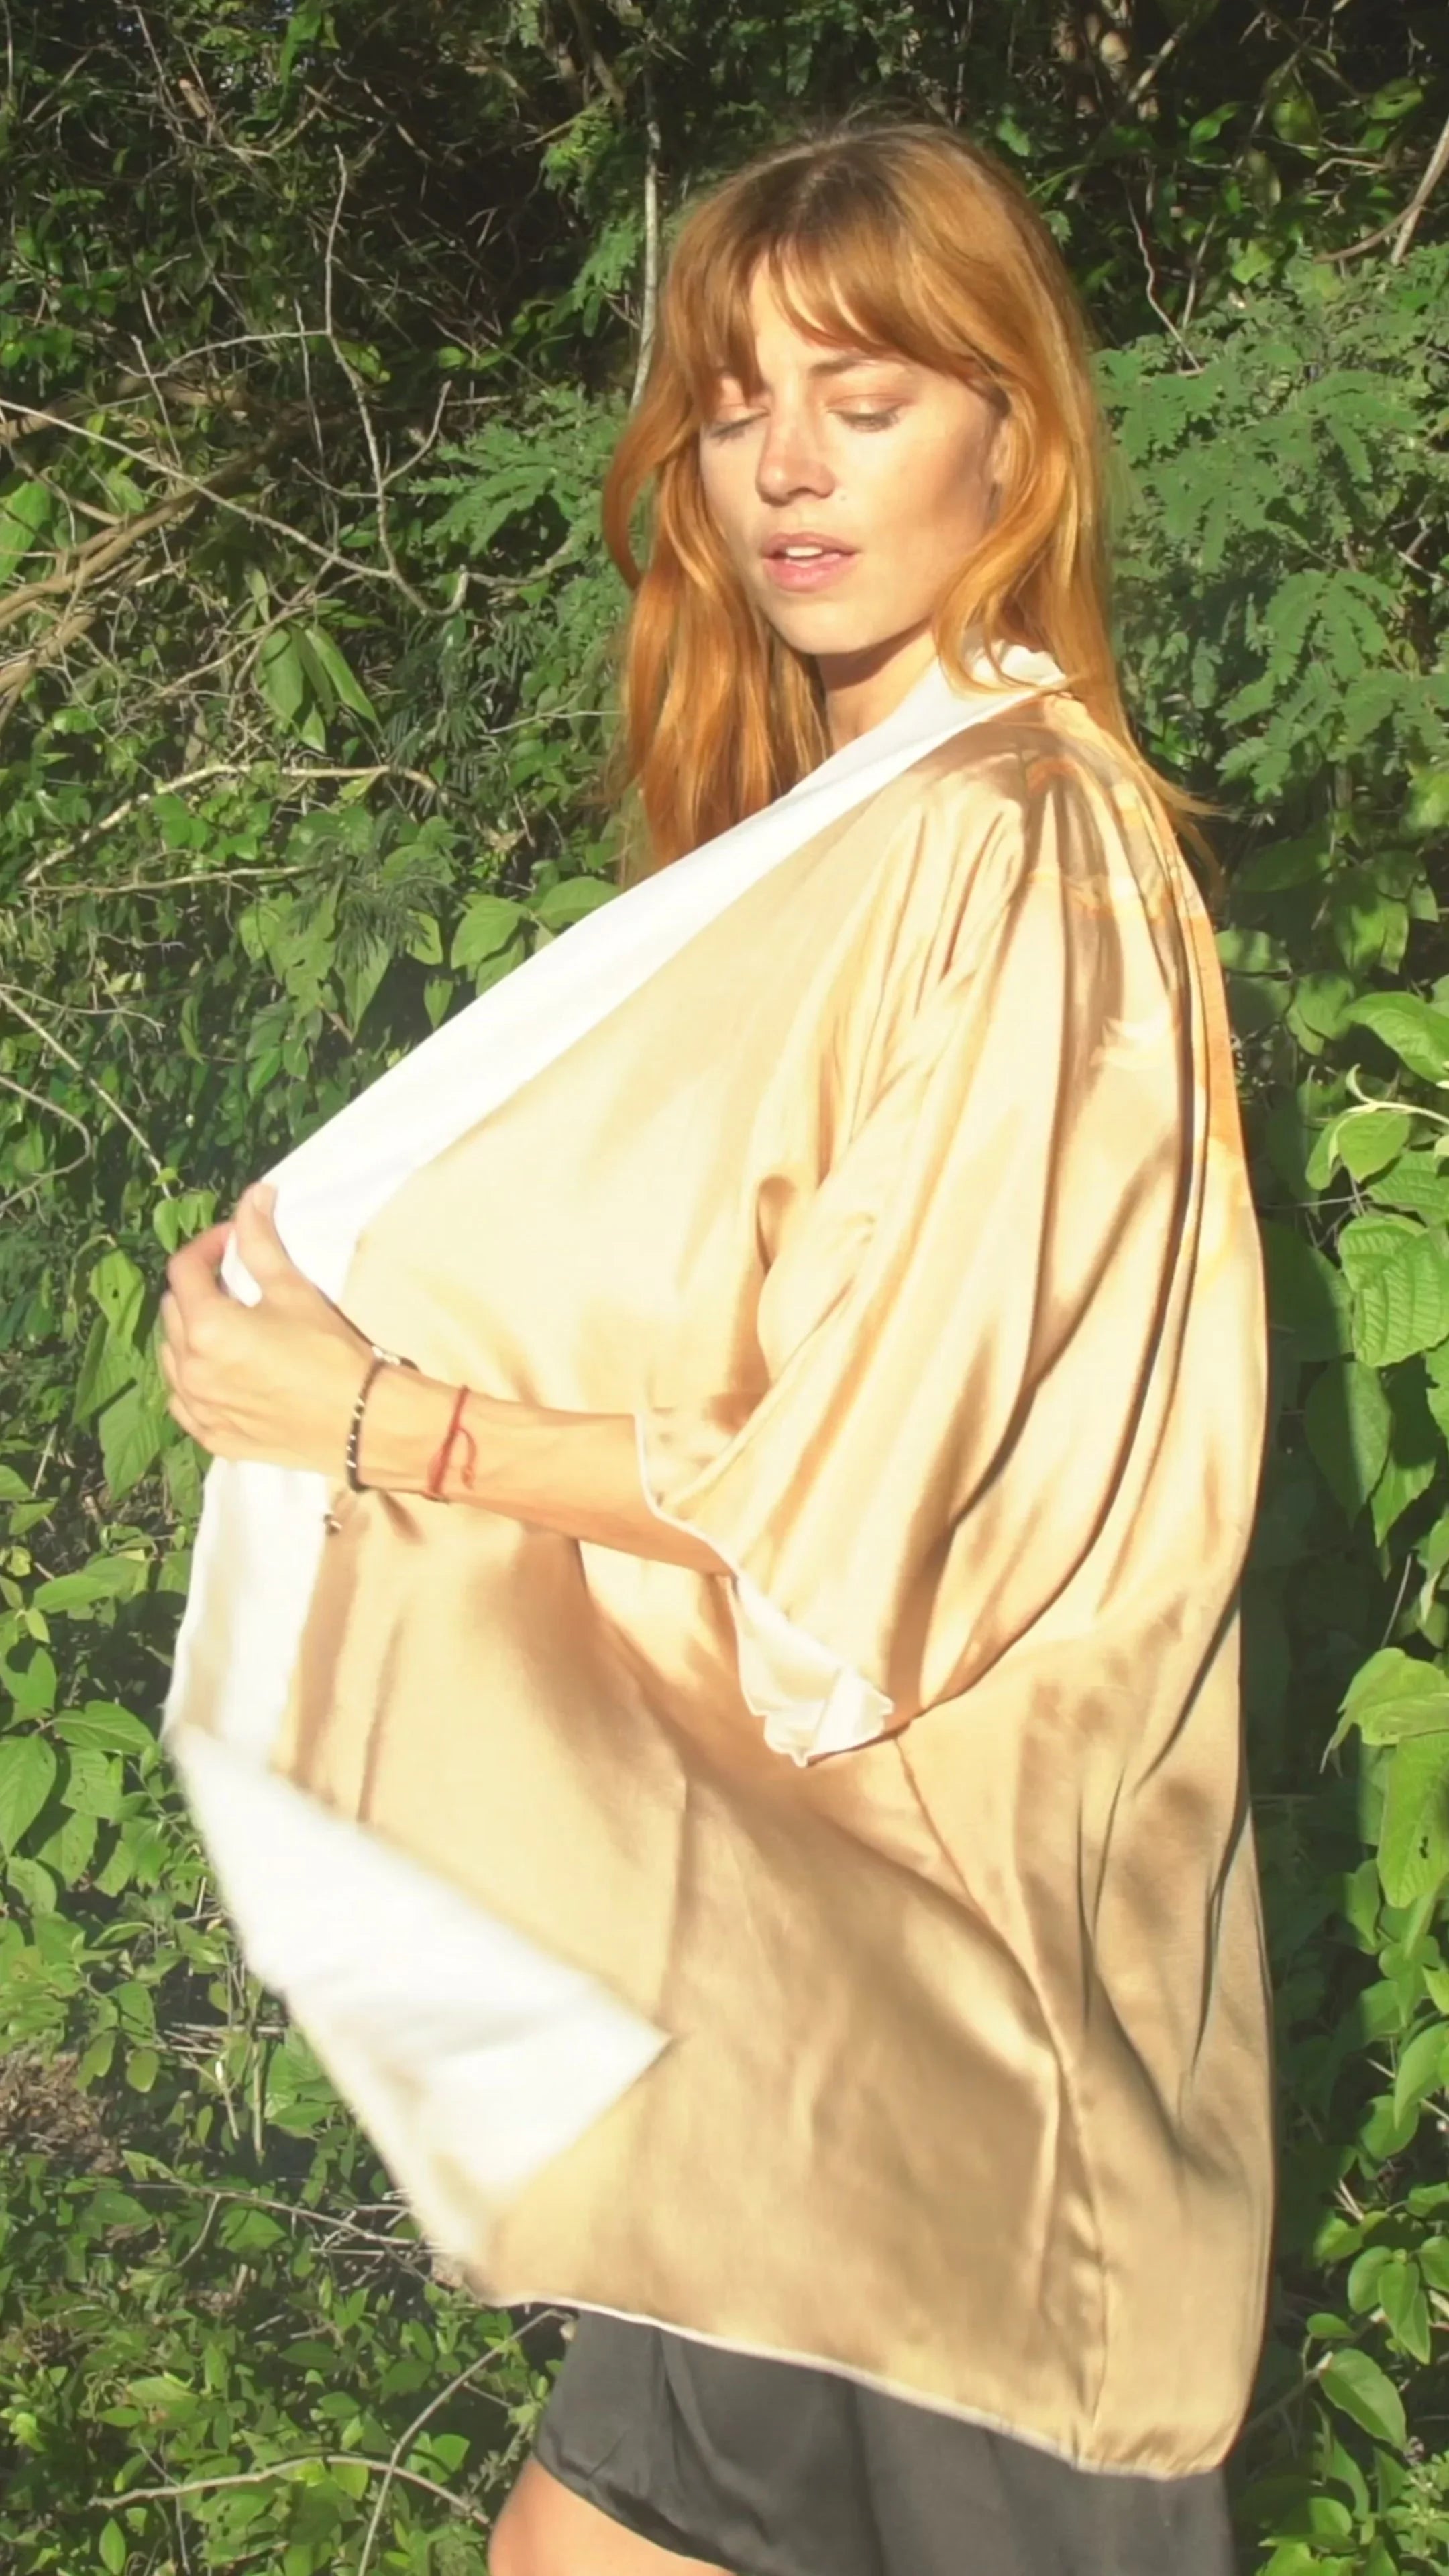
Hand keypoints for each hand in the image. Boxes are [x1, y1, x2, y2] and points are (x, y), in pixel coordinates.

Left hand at [160, 1183, 374, 1475]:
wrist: (362, 1421)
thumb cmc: (330, 1351)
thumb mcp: (293, 1290)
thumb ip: (262, 1241)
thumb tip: (254, 1195)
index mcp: (206, 1327)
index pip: (184, 1270)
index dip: (207, 1246)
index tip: (232, 1240)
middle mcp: (190, 1369)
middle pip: (172, 1311)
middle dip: (198, 1288)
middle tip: (233, 1283)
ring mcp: (198, 1407)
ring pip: (171, 1357)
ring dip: (189, 1334)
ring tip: (226, 1328)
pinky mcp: (212, 1436)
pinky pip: (182, 1401)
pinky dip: (192, 1380)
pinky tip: (218, 1373)